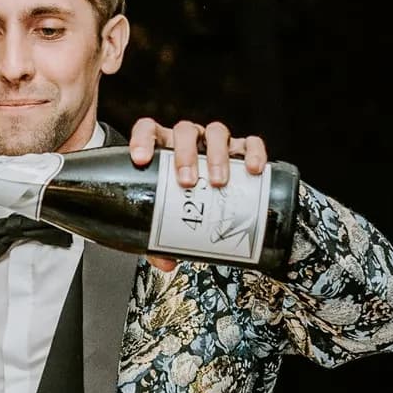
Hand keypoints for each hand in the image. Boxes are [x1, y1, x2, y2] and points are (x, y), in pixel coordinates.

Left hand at [127, 117, 268, 272]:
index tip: (140, 159)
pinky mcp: (240, 149)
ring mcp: (214, 143)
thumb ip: (158, 238)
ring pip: (216, 133)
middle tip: (187, 181)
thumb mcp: (164, 215)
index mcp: (164, 148)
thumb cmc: (180, 199)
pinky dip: (252, 151)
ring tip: (217, 181)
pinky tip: (252, 169)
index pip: (150, 130)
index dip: (143, 140)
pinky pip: (249, 142)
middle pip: (186, 132)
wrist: (201, 194)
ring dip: (216, 155)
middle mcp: (190, 141)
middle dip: (185, 155)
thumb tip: (165, 262)